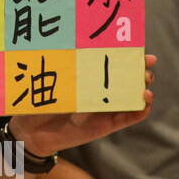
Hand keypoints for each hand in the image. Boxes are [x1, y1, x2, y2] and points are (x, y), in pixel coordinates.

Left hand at [9, 55, 155, 155]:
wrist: (33, 132)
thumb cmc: (40, 102)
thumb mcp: (51, 83)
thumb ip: (61, 71)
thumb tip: (66, 47)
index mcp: (89, 78)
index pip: (112, 64)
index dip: (127, 56)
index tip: (137, 47)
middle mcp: (101, 92)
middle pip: (128, 79)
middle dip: (140, 70)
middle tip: (145, 64)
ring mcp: (106, 108)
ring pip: (132, 97)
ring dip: (143, 90)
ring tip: (146, 84)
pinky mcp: (106, 125)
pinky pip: (128, 118)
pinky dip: (140, 111)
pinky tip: (145, 104)